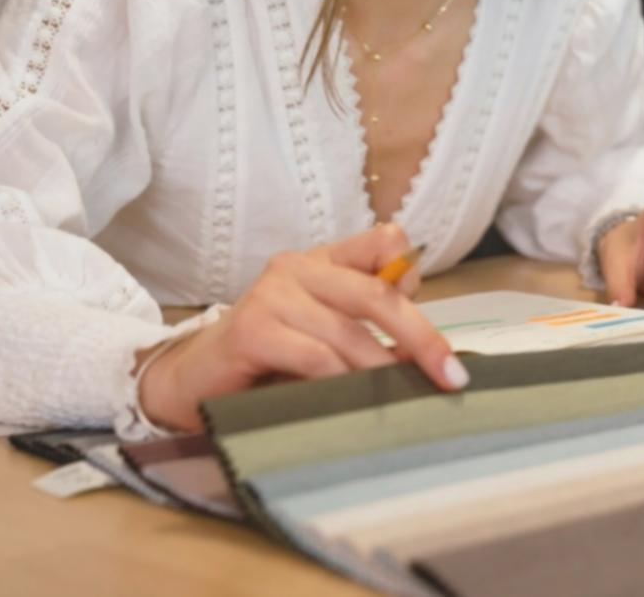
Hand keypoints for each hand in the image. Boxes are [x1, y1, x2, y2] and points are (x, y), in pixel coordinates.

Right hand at [136, 224, 465, 432]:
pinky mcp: (251, 330)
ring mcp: (272, 295)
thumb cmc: (270, 360)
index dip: (412, 276)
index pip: (384, 242)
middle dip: (420, 337)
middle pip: (377, 293)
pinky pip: (313, 357)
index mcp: (324, 260)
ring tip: (402, 399)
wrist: (194, 382)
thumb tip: (427, 353)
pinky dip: (340, 382)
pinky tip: (352, 401)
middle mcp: (298, 268)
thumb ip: (369, 329)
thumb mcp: (328, 336)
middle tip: (449, 375)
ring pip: (348, 332)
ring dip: (381, 371)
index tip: (428, 314)